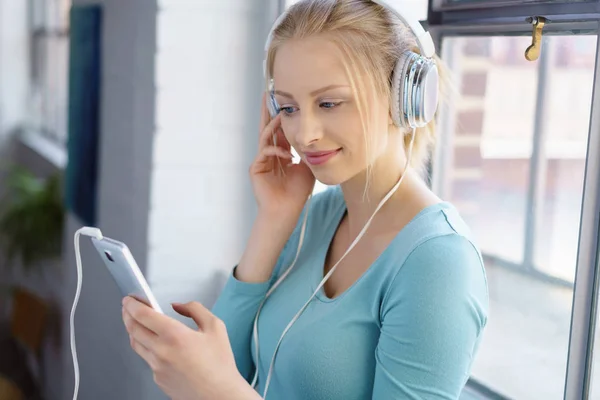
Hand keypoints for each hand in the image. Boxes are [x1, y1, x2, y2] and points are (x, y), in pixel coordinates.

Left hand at [122, 297, 259, 399]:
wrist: (219, 395)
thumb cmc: (220, 365)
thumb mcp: (215, 327)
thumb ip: (195, 309)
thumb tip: (178, 305)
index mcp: (175, 335)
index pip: (143, 315)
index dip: (132, 304)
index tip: (129, 299)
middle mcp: (161, 351)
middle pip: (133, 328)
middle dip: (127, 314)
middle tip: (128, 307)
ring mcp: (157, 367)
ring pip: (136, 344)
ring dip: (133, 330)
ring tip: (136, 322)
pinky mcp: (157, 379)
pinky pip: (147, 359)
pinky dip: (147, 347)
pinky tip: (154, 343)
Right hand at [250, 93, 314, 218]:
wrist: (286, 211)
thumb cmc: (297, 193)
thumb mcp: (307, 167)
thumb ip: (306, 151)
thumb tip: (311, 136)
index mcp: (281, 153)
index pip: (280, 130)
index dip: (282, 116)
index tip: (285, 101)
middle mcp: (269, 154)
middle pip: (267, 127)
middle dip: (267, 110)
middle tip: (267, 93)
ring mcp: (261, 160)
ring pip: (265, 136)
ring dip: (273, 125)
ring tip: (282, 116)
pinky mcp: (256, 168)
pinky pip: (264, 151)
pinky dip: (276, 150)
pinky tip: (288, 155)